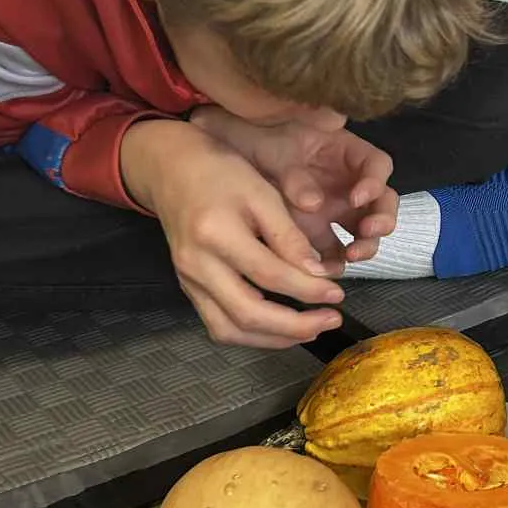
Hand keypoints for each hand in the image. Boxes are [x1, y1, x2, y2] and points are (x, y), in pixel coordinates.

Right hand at [120, 118, 345, 347]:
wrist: (171, 168)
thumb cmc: (219, 172)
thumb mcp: (261, 192)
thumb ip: (288, 235)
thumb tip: (317, 273)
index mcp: (216, 234)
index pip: (270, 276)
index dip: (308, 290)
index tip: (337, 293)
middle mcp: (197, 265)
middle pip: (248, 314)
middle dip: (294, 326)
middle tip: (330, 321)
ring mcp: (189, 280)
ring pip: (230, 330)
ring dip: (273, 339)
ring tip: (309, 330)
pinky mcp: (189, 287)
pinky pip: (219, 325)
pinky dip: (252, 334)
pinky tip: (279, 328)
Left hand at [190, 107, 396, 267]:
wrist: (225, 153)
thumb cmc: (256, 141)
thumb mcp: (274, 150)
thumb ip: (295, 175)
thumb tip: (313, 203)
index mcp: (345, 152)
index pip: (377, 165)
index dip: (374, 182)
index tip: (357, 197)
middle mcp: (347, 182)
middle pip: (382, 202)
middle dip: (380, 220)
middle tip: (366, 232)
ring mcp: (334, 209)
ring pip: (365, 230)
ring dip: (365, 245)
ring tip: (351, 255)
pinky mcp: (317, 233)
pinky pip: (336, 250)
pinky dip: (336, 262)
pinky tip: (325, 270)